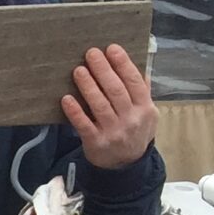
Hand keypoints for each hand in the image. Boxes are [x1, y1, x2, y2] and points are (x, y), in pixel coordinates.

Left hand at [62, 44, 156, 169]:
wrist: (126, 165)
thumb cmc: (134, 132)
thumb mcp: (147, 113)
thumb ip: (143, 91)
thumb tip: (141, 64)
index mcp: (144, 108)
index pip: (134, 82)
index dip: (123, 64)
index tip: (112, 48)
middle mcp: (131, 119)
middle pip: (116, 90)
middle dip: (103, 70)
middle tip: (91, 53)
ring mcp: (113, 131)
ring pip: (100, 105)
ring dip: (88, 86)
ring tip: (78, 70)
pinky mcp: (96, 142)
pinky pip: (84, 124)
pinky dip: (75, 111)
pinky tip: (66, 98)